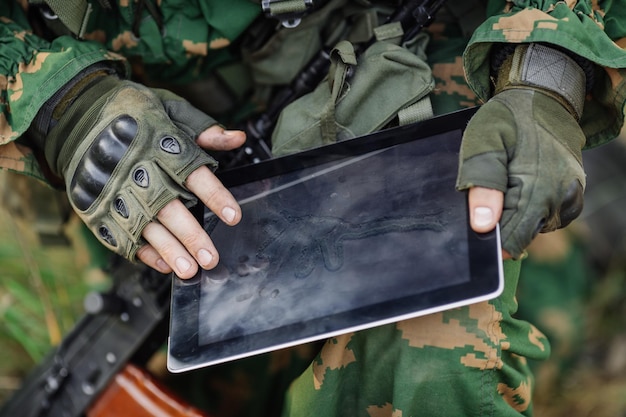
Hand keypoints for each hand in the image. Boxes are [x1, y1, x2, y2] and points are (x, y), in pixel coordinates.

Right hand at [38, 75, 244, 276]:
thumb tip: (239, 138)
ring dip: (169, 250)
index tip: (233, 216)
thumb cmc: (130, 113)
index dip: (214, 196)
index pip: (192, 173)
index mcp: (159, 144)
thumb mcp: (169, 110)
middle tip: (211, 258)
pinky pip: (120, 235)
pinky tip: (163, 264)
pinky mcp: (98, 207)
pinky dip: (142, 251)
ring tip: (189, 270)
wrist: (74, 115)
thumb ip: (203, 129)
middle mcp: (137, 169)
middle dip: (191, 235)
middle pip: (168, 207)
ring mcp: (115, 191)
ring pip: (145, 226)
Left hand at [457, 44, 586, 257]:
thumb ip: (482, 182)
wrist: (545, 98)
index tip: (477, 230)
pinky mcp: (573, 195)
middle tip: (488, 198)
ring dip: (516, 216)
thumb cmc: (508, 119)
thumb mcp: (484, 142)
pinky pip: (548, 218)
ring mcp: (570, 197)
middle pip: (524, 235)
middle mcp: (559, 197)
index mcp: (538, 187)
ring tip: (506, 185)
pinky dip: (531, 210)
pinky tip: (520, 188)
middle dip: (502, 225)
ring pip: (535, 227)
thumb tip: (483, 226)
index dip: (492, 240)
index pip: (513, 238)